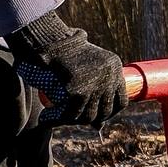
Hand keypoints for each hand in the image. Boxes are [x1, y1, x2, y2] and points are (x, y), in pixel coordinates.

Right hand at [6, 11, 126, 129]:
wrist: (47, 38)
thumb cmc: (63, 51)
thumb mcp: (86, 67)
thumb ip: (95, 91)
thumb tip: (99, 128)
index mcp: (114, 66)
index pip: (121, 101)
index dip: (110, 113)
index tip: (98, 117)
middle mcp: (109, 76)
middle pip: (105, 111)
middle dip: (89, 119)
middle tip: (73, 118)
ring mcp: (94, 84)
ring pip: (87, 115)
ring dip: (70, 121)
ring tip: (57, 118)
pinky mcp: (77, 90)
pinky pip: (69, 113)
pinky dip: (55, 118)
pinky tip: (46, 118)